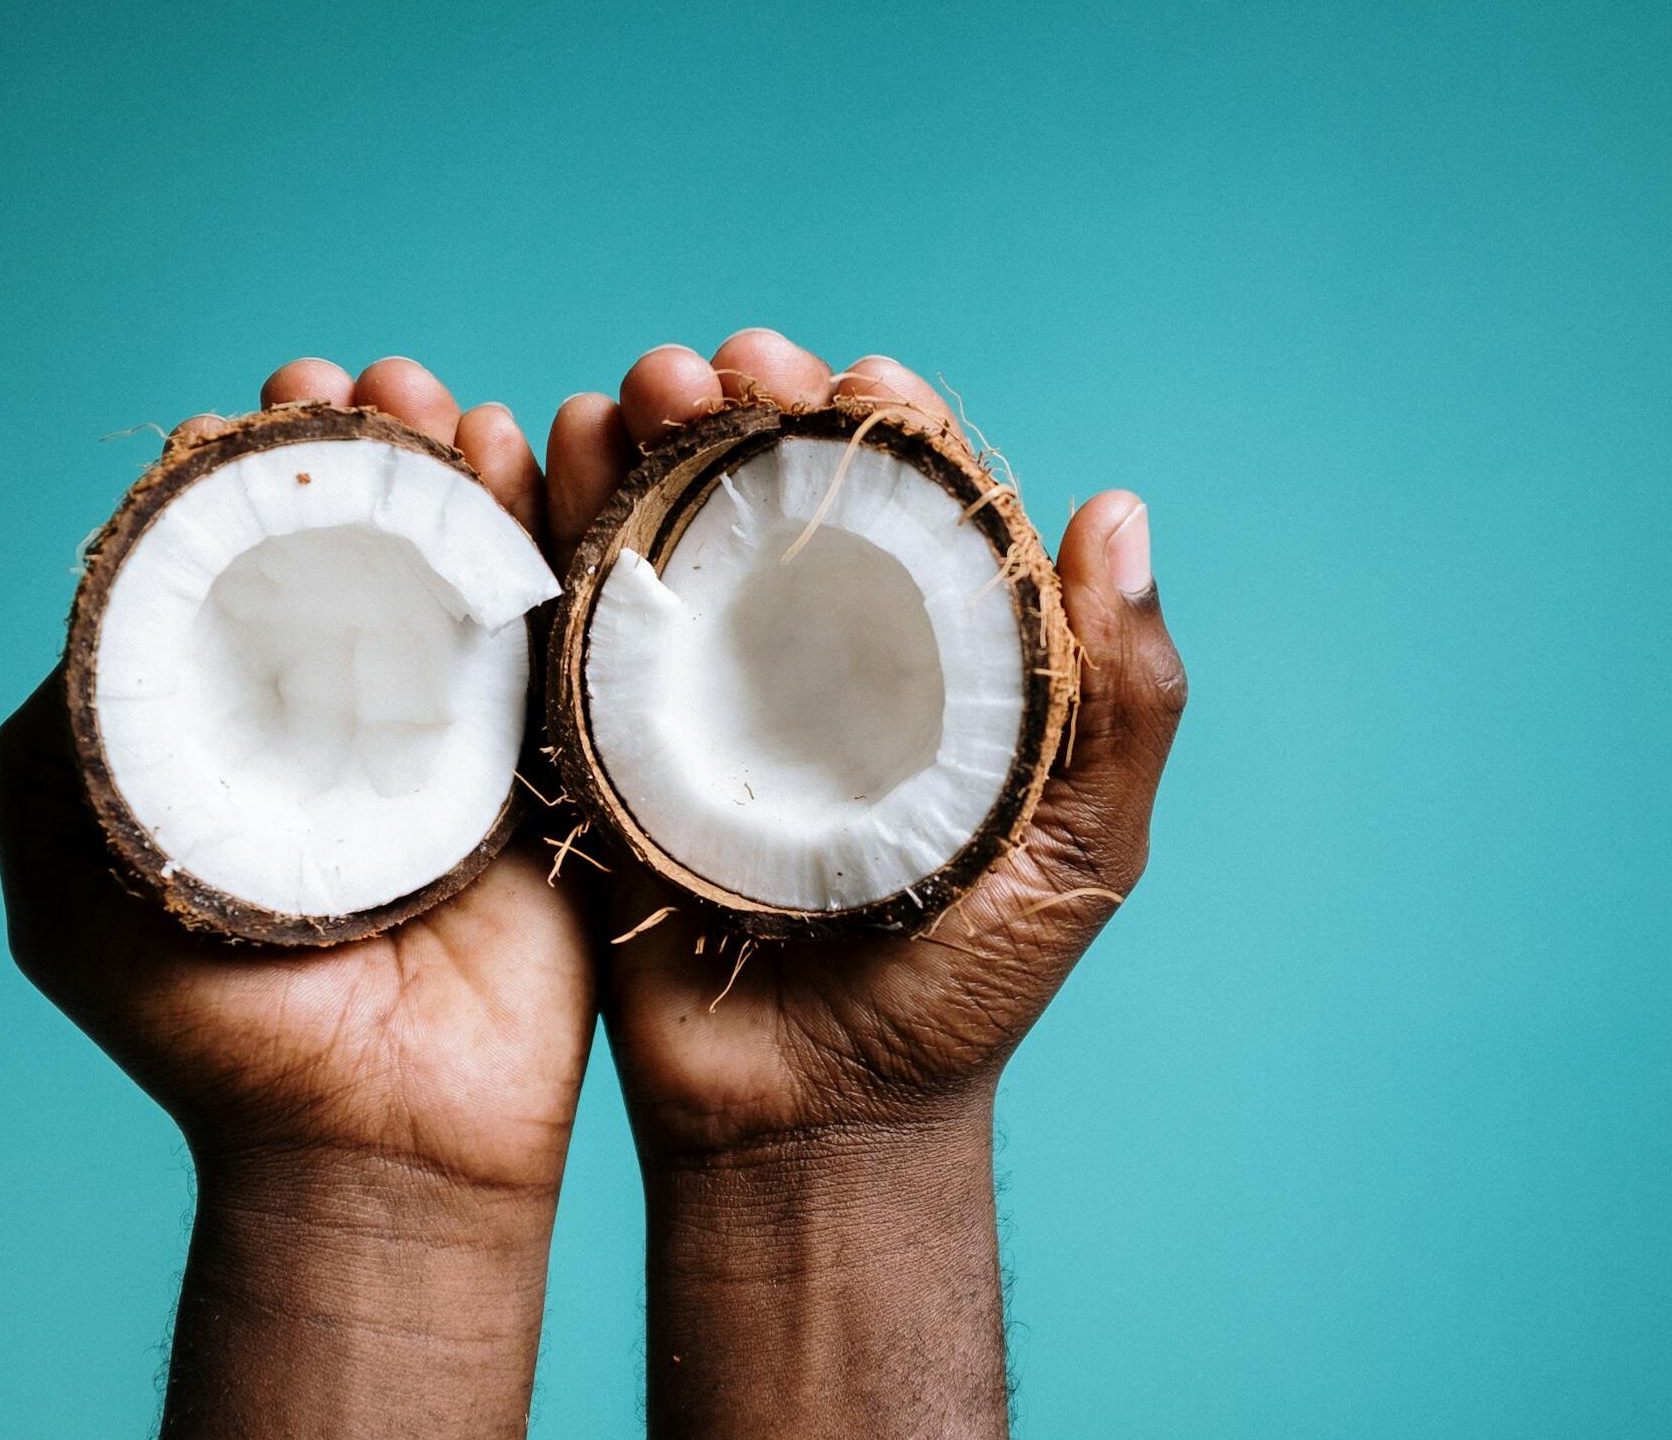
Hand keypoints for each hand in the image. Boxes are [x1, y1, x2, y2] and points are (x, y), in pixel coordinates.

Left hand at [0, 356, 591, 1438]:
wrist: (377, 1146)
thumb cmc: (211, 1036)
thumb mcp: (76, 891)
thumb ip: (63, 749)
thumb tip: (94, 591)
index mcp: (233, 724)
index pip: (243, 561)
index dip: (259, 469)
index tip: (278, 402)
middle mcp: (341, 710)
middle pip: (358, 543)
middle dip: (367, 447)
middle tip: (377, 390)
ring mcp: (452, 732)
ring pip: (456, 566)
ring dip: (458, 471)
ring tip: (447, 410)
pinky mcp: (553, 764)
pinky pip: (554, 633)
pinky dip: (549, 536)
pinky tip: (536, 457)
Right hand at [542, 330, 1186, 1436]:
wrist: (813, 1126)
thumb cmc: (964, 999)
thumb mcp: (1082, 854)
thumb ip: (1120, 702)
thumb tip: (1120, 509)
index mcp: (930, 668)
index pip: (914, 511)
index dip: (889, 427)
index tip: (861, 372)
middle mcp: (815, 664)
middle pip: (779, 501)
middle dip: (749, 409)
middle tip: (722, 360)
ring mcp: (704, 701)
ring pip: (675, 537)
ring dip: (650, 443)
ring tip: (636, 388)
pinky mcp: (606, 750)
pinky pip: (581, 626)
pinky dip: (562, 529)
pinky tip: (552, 452)